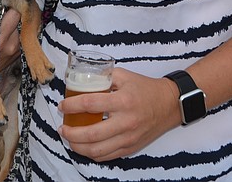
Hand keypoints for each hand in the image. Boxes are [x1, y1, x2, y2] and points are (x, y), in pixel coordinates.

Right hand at [0, 0, 21, 69]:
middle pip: (10, 13)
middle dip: (11, 8)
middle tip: (6, 11)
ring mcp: (8, 45)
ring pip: (18, 19)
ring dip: (15, 18)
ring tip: (7, 26)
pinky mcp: (17, 50)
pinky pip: (22, 30)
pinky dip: (18, 30)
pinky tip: (11, 37)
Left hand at [58, 68, 180, 160]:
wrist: (169, 105)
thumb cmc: (145, 89)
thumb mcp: (124, 75)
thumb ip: (104, 76)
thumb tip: (81, 79)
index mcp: (123, 101)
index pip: (90, 104)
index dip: (71, 106)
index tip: (62, 105)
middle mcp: (126, 122)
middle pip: (91, 134)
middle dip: (70, 132)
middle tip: (62, 127)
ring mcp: (128, 138)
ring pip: (97, 150)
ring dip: (78, 146)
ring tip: (69, 138)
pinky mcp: (131, 148)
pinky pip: (107, 156)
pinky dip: (91, 153)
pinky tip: (83, 146)